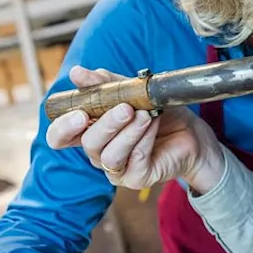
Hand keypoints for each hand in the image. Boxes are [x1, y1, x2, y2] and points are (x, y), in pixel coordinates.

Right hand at [46, 66, 226, 192]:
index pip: (60, 137)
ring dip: (127, 132)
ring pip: (109, 156)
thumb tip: (76, 73)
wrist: (192, 132)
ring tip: (145, 114)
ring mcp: (117, 169)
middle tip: (125, 108)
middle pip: (88, 143)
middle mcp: (99, 153)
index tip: (78, 114)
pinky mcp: (137, 178)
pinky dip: (144, 140)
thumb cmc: (158, 112)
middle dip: (105, 124)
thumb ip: (104, 84)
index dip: (62, 128)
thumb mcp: (131, 91)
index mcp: (90, 132)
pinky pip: (135, 161)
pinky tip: (153, 124)